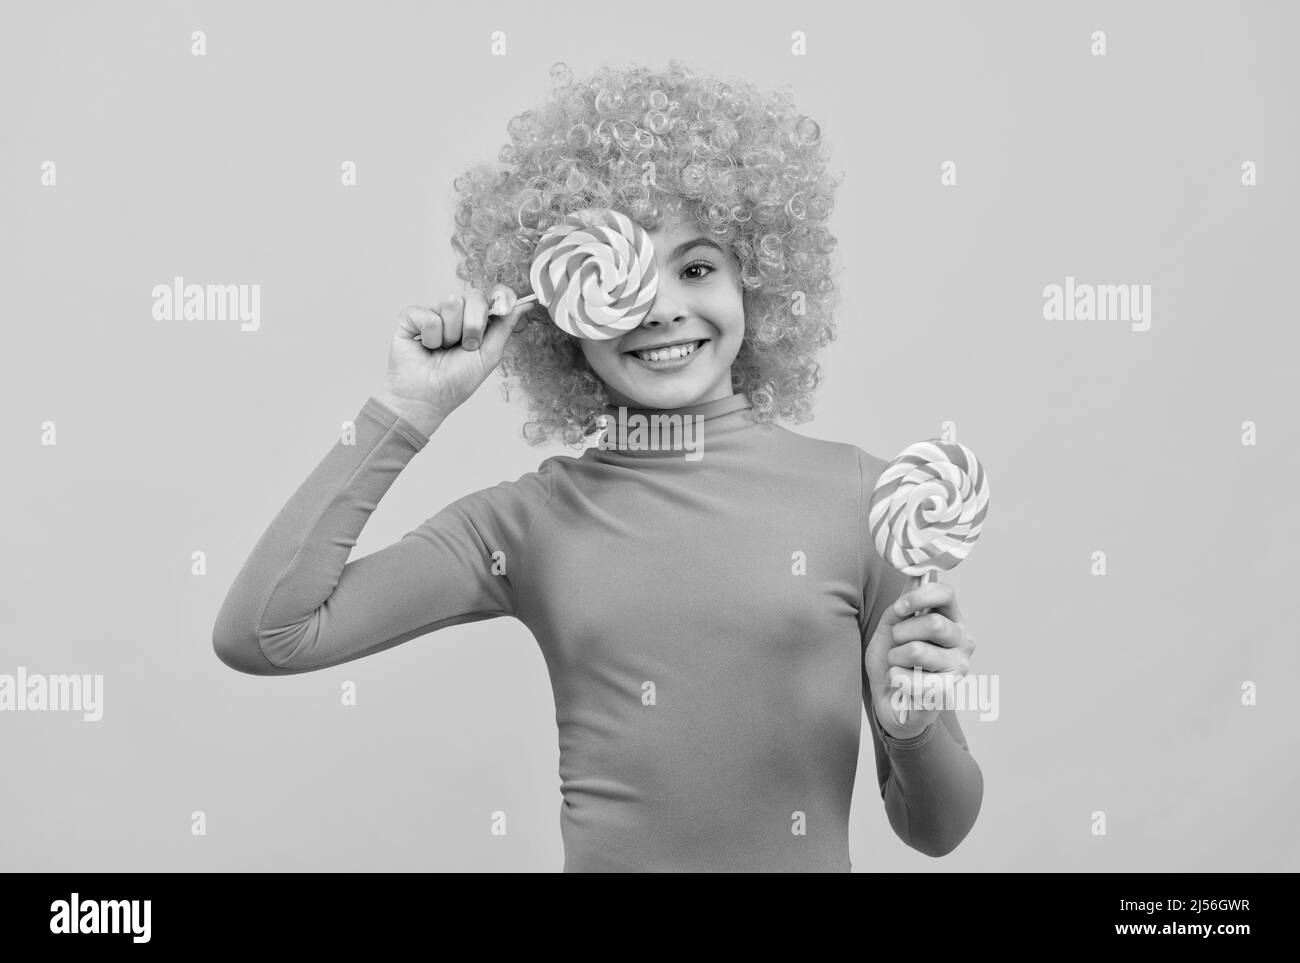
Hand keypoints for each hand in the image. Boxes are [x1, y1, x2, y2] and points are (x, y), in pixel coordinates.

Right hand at [382, 284, 531, 426]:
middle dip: (474, 326)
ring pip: (451, 303)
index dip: (499, 297)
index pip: (492, 295)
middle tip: (466, 346)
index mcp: (478, 321)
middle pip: (474, 296)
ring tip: (443, 349)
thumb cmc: (457, 381)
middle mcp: (456, 314)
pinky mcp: (412, 317)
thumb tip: (526, 304)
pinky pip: (428, 314)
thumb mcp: (490, 354)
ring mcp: (434, 313)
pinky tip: (427, 347)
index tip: (501, 309)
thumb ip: (506, 326)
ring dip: (451, 334)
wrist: (428, 396)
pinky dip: (431, 336)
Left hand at [864, 579, 975, 740]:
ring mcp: (959, 668)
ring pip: (918, 650)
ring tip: (898, 665)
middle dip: (901, 633)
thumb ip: (905, 602)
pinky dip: (897, 679)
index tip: (899, 608)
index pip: (946, 593)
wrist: (889, 698)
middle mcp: (963, 641)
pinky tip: (902, 684)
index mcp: (951, 619)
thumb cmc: (893, 658)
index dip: (919, 596)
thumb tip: (917, 572)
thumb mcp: (893, 625)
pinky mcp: (948, 692)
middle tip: (897, 645)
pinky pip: (912, 679)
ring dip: (895, 658)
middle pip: (932, 623)